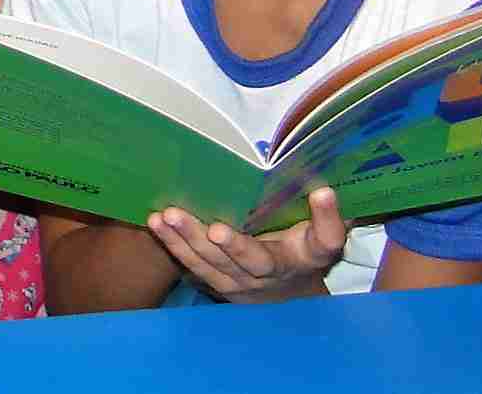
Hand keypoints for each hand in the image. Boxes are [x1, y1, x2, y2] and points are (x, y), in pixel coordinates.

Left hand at [148, 187, 348, 301]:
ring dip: (190, 240)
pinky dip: (175, 244)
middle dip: (232, 246)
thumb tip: (325, 189)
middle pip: (253, 262)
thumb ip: (326, 215)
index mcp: (306, 256)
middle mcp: (274, 274)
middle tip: (214, 229)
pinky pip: (195, 264)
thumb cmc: (302, 248)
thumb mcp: (321, 233)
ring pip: (216, 264)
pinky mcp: (218, 283)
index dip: (323, 221)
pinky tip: (155, 222)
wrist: (287, 292)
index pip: (322, 242)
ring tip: (168, 216)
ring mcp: (243, 283)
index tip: (316, 196)